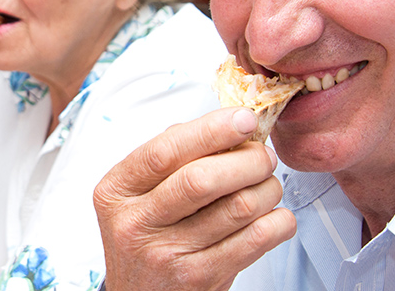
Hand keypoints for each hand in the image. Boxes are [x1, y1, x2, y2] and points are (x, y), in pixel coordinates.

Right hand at [92, 108, 296, 290]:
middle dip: (247, 160)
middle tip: (262, 156)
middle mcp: (136, 223)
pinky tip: (274, 216)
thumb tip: (224, 125)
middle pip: (202, 179)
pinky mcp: (199, 279)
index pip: (164, 151)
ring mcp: (167, 254)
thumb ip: (171, 158)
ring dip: (266, 189)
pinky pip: (254, 241)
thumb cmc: (145, 238)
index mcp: (117, 191)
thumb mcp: (137, 196)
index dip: (211, 130)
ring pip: (236, 207)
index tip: (243, 119)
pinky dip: (277, 222)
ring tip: (267, 185)